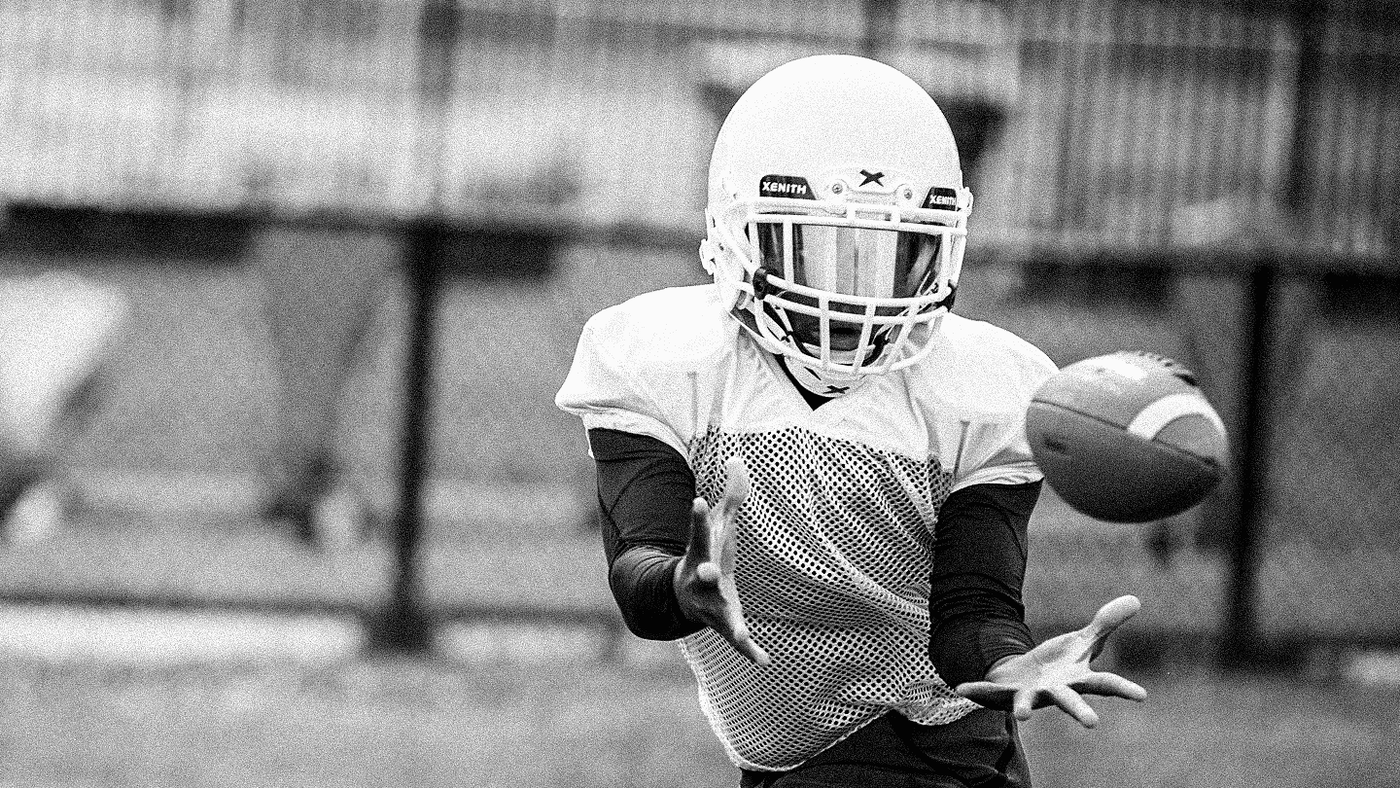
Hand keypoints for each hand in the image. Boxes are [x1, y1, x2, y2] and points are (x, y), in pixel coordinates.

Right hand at [673, 456, 770, 665]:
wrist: (685, 598)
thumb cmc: (708, 554)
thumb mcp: (718, 525)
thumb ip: (732, 494)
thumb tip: (738, 458)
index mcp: (700, 553)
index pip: (698, 532)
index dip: (698, 517)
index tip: (698, 500)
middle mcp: (701, 581)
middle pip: (702, 576)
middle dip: (704, 573)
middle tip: (706, 570)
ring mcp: (710, 606)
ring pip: (719, 615)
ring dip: (730, 622)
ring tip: (740, 629)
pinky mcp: (724, 624)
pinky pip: (737, 641)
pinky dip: (749, 650)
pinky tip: (765, 660)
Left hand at [955, 595, 1146, 727]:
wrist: (1026, 680)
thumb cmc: (1059, 665)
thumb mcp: (1082, 642)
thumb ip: (1106, 624)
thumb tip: (1136, 600)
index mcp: (1076, 680)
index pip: (1104, 684)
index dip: (1123, 689)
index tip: (1142, 695)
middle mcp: (1055, 692)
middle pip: (1070, 701)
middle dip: (1079, 712)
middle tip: (1093, 723)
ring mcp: (1029, 694)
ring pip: (1027, 703)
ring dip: (1024, 707)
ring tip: (1022, 714)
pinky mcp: (1003, 693)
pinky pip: (987, 691)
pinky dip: (975, 690)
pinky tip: (960, 687)